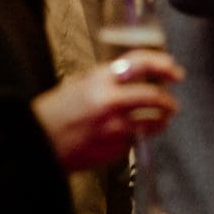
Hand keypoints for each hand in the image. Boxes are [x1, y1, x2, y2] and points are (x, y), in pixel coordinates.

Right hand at [33, 51, 181, 170]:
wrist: (39, 140)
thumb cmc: (56, 110)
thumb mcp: (80, 82)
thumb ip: (107, 78)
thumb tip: (134, 74)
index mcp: (100, 79)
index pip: (140, 63)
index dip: (162, 64)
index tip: (174, 69)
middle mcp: (110, 101)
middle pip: (153, 96)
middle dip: (167, 100)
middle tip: (172, 102)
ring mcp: (114, 128)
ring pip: (151, 122)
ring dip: (161, 119)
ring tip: (162, 118)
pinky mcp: (114, 150)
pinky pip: (136, 140)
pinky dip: (140, 135)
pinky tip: (136, 132)